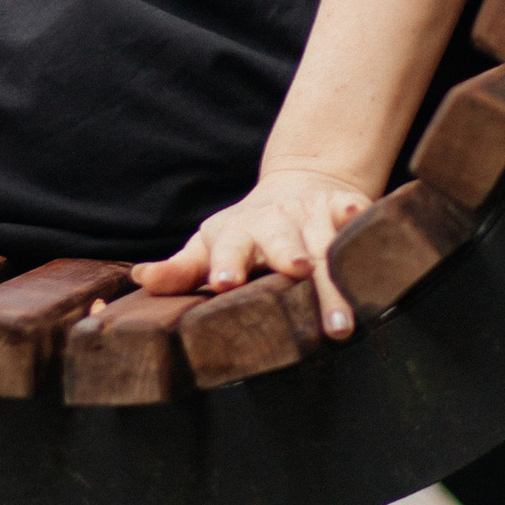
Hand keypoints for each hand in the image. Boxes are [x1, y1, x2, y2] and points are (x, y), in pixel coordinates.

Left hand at [131, 165, 374, 341]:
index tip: (224, 281)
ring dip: (334, 273)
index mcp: (236, 233)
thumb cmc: (243, 234)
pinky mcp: (339, 205)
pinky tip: (363, 221)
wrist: (293, 189)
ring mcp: (308, 212)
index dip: (226, 263)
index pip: (228, 248)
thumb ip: (180, 269)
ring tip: (343, 316)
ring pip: (323, 243)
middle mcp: (273, 221)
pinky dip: (357, 216)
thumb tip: (141, 278)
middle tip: (297, 272)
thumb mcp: (209, 246)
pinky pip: (350, 211)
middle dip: (288, 254)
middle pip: (281, 240)